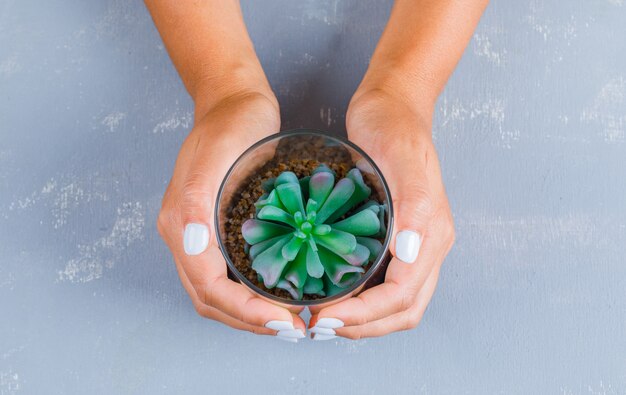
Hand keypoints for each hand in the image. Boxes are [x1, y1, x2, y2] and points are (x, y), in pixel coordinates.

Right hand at [157, 91, 306, 340]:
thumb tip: (191, 244)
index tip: (285, 320)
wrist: (234, 100)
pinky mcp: (219, 227)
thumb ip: (195, 200)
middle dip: (250, 320)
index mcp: (180, 225)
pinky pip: (231, 273)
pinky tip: (281, 291)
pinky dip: (253, 292)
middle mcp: (186, 235)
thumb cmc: (230, 123)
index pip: (209, 288)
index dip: (245, 311)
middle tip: (293, 327)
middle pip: (212, 299)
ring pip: (220, 292)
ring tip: (290, 318)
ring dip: (251, 313)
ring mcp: (201, 233)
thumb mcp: (215, 154)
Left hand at [309, 88, 454, 338]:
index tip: (327, 316)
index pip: (403, 295)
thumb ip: (414, 207)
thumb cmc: (394, 128)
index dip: (366, 315)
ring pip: (393, 302)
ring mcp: (411, 242)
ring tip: (323, 317)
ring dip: (361, 319)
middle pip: (402, 310)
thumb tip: (408, 257)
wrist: (391, 105)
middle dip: (363, 326)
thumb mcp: (401, 158)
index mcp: (432, 234)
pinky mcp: (394, 236)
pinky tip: (330, 293)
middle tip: (320, 325)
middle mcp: (425, 245)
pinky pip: (381, 281)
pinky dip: (358, 298)